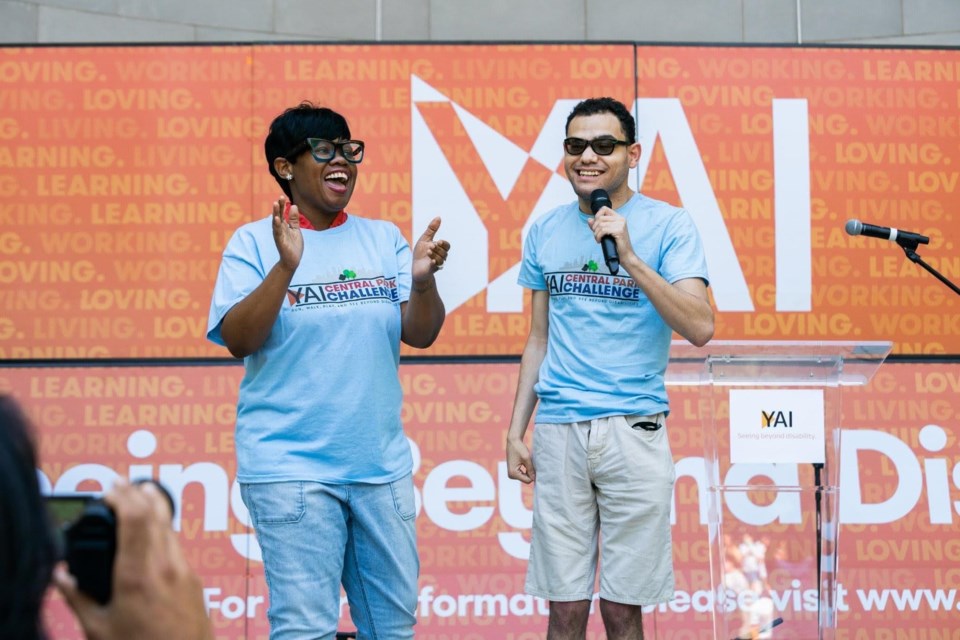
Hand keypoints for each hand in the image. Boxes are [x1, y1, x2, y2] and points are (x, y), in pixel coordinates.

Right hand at [54, 479, 212, 639]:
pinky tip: (152, 533)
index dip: (123, 495)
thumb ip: (78, 598)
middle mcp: (166, 567)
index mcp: (138, 576)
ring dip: (154, 507)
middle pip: (157, 512)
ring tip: (138, 497)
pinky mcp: (194, 580)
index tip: (109, 489)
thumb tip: (62, 576)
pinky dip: (163, 530)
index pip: (136, 517)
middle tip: (121, 485)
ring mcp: (184, 572)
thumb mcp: (99, 629)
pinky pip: (177, 545)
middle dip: (138, 492)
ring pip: (170, 527)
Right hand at [272, 196, 303, 271]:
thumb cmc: (293, 245)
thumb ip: (294, 219)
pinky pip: (277, 232)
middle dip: (279, 207)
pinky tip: (276, 219)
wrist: (293, 260)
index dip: (282, 205)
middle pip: (278, 215)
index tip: (282, 196)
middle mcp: (279, 229)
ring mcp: (279, 234)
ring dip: (275, 213)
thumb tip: (294, 205)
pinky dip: (277, 225)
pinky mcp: (280, 241)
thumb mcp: (295, 230)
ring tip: (275, 204)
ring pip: (276, 222)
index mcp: (284, 226)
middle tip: (280, 197)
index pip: (282, 213)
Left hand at [411, 217, 449, 284]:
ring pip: (441, 259)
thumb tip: (439, 217)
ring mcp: (437, 264)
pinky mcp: (432, 270)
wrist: (415, 267)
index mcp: (439, 249)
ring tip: (428, 252)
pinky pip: (437, 266)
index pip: (447, 245)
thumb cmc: (420, 253)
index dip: (444, 243)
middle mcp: (441, 256)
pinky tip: (431, 261)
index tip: (438, 241)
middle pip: (445, 252)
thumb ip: (432, 229)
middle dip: (438, 249)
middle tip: (430, 246)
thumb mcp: (424, 239)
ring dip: (435, 254)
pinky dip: (435, 262)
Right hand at [506, 437, 534, 483]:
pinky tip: (526, 463)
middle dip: (530, 473)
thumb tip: (534, 479)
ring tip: (528, 462)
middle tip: (532, 463)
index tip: (536, 467)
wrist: (513, 441)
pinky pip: (522, 474)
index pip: (527, 480)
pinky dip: (526, 470)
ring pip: (525, 477)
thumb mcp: (527, 459)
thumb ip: (531, 469)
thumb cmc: (519, 448)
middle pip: (526, 479)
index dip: (533, 475)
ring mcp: (511, 474)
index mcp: (513, 473)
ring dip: (528, 471)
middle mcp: (511, 475)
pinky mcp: (513, 471)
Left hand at [587, 206, 631, 258]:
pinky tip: (599, 241)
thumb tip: (589, 220)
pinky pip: (603, 230)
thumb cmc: (616, 245)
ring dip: (596, 233)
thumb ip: (598, 226)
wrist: (625, 254)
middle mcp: (621, 219)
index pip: (604, 208)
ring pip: (601, 224)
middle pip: (600, 217)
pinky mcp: (619, 231)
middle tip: (596, 235)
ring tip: (598, 239)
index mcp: (619, 218)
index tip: (596, 225)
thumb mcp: (606, 233)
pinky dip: (598, 236)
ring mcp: (621, 224)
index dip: (597, 215)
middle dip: (594, 227)